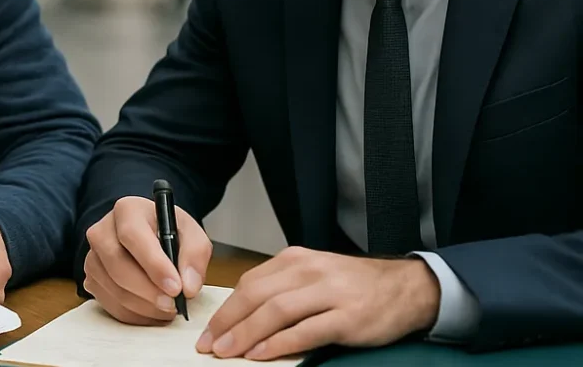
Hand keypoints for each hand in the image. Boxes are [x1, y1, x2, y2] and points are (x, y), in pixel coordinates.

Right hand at [83, 196, 212, 325]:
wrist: (150, 238)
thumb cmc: (169, 232)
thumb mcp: (191, 234)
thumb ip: (195, 255)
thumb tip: (189, 286)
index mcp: (127, 210)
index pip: (132, 235)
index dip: (153, 264)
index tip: (175, 287)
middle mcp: (102, 230)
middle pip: (116, 263)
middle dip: (147, 290)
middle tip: (172, 305)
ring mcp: (92, 256)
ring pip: (112, 288)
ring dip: (143, 306)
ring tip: (167, 309)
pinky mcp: (91, 279)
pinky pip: (109, 304)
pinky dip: (134, 314)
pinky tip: (153, 311)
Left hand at [197, 247, 439, 360]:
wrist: (405, 288)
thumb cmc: (354, 285)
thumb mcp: (313, 275)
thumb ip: (281, 288)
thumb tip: (242, 315)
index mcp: (296, 260)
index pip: (250, 283)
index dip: (226, 309)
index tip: (209, 330)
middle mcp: (309, 271)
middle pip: (257, 296)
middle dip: (228, 322)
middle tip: (209, 344)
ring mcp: (329, 293)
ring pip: (276, 312)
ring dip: (246, 334)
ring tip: (226, 352)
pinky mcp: (347, 318)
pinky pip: (305, 331)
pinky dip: (279, 344)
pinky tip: (260, 355)